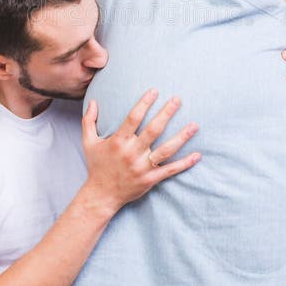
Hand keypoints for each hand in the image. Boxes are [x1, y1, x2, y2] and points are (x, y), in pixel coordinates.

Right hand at [82, 90, 199, 213]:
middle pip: (153, 130)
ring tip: (194, 125)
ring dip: (182, 137)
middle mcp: (132, 153)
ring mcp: (143, 167)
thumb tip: (93, 101)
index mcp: (118, 142)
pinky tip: (197, 155)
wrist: (101, 195)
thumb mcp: (88, 142)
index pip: (133, 118)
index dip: (144, 103)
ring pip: (166, 150)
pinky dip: (185, 163)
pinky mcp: (151, 179)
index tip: (155, 91)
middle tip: (178, 100)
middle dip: (167, 113)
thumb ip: (89, 121)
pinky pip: (170, 170)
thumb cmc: (97, 166)